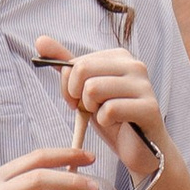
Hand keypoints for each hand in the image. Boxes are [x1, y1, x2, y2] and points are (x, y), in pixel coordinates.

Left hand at [34, 33, 167, 177]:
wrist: (139, 148)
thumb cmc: (112, 117)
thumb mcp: (84, 89)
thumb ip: (65, 65)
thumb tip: (40, 40)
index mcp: (119, 56)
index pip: (77, 62)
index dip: (69, 86)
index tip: (78, 99)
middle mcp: (135, 65)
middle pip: (82, 70)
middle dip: (77, 95)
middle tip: (87, 109)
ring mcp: (144, 85)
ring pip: (93, 89)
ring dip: (92, 109)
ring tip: (105, 115)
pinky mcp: (149, 107)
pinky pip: (109, 110)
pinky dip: (105, 122)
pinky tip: (117, 124)